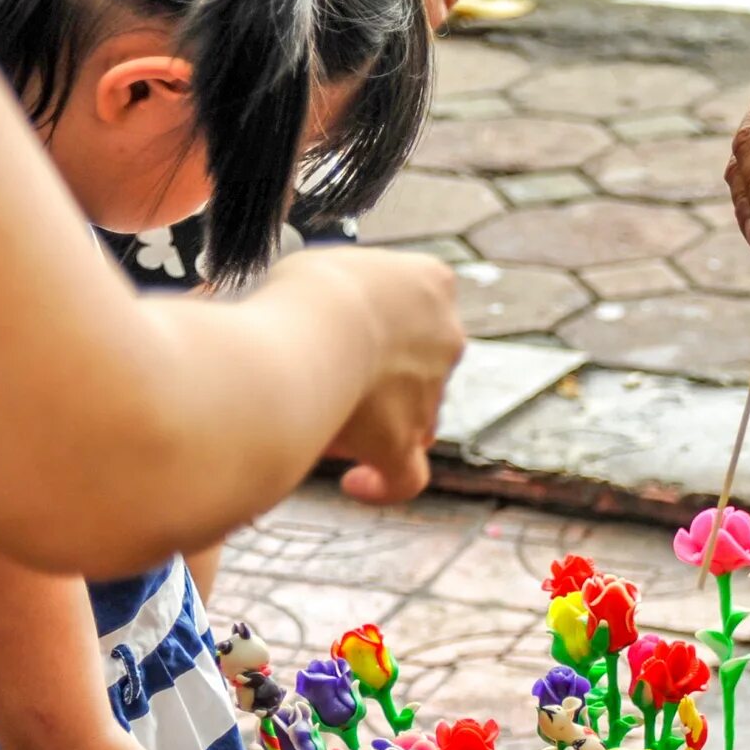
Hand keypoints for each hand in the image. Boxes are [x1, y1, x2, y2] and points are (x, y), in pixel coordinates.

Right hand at [274, 249, 461, 502]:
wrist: (314, 332)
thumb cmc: (304, 291)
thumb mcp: (326, 266)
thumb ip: (337, 291)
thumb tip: (315, 315)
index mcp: (432, 283)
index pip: (418, 306)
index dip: (381, 322)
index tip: (345, 327)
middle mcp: (445, 339)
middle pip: (418, 365)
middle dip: (378, 374)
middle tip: (322, 372)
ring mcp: (430, 395)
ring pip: (412, 415)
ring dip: (374, 420)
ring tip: (314, 413)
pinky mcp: (403, 443)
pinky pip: (406, 476)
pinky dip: (384, 483)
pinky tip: (356, 482)